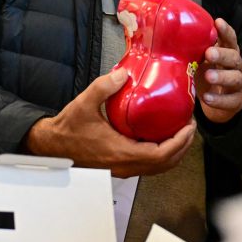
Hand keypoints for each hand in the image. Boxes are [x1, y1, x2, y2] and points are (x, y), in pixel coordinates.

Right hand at [24, 68, 195, 178]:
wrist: (52, 146)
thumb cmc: (68, 129)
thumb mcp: (84, 104)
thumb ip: (104, 87)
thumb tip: (123, 73)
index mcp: (121, 153)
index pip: (160, 155)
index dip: (179, 142)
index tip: (189, 126)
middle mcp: (125, 165)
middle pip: (165, 164)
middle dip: (182, 147)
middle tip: (189, 127)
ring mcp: (123, 169)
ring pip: (158, 168)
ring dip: (173, 152)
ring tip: (180, 132)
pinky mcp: (120, 167)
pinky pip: (148, 165)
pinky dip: (161, 155)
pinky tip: (160, 137)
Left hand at [196, 18, 241, 123]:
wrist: (217, 100)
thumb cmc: (207, 73)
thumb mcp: (200, 61)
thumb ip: (193, 51)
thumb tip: (167, 36)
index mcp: (228, 52)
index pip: (230, 39)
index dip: (225, 31)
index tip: (218, 22)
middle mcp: (237, 66)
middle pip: (234, 57)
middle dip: (222, 54)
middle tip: (209, 53)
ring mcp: (239, 83)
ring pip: (235, 78)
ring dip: (222, 77)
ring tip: (209, 76)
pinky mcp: (237, 100)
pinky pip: (231, 100)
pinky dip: (219, 100)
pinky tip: (207, 98)